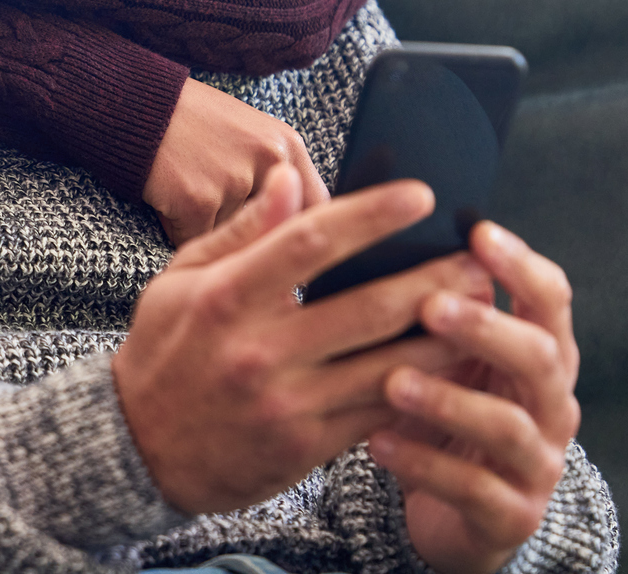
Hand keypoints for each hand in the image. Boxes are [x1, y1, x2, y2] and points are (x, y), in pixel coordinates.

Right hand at [114, 170, 493, 514]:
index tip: (419, 194)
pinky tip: (455, 365)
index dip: (371, 216)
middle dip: (435, 280)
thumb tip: (290, 178)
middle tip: (480, 257)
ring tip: (488, 309)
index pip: (310, 243)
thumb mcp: (180, 279)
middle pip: (368, 308)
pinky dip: (423, 388)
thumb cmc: (164, 351)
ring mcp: (287, 403)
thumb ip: (242, 231)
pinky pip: (379, 412)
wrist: (139, 449)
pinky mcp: (307, 446)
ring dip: (446, 337)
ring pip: (388, 367)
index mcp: (226, 297)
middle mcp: (259, 351)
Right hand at [143, 77, 327, 245]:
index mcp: (287, 144)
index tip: (279, 240)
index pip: (315, 205)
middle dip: (250, 234)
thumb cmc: (192, 121)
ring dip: (212, 231)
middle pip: (273, 227)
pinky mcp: (198, 201)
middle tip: (226, 221)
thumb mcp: (248, 133)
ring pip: (233, 237)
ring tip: (191, 192)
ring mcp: (234, 181)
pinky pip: (197, 241)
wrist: (138, 105)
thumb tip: (295, 224)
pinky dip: (180, 230)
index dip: (296, 228)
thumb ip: (275, 171)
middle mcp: (269, 161)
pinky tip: (171, 200)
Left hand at [369, 222, 583, 573]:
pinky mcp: (512, 515)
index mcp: (541, 353)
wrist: (457, 512)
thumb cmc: (444, 409)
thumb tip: (374, 219)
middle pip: (539, 356)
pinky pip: (474, 489)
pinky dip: (425, 464)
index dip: (521, 265)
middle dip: (487, 327)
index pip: (551, 299)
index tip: (478, 230)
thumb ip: (426, 297)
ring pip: (508, 426)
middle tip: (431, 305)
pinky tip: (378, 442)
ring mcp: (537, 463)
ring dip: (449, 399)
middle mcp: (552, 404)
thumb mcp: (443, 355)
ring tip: (393, 380)